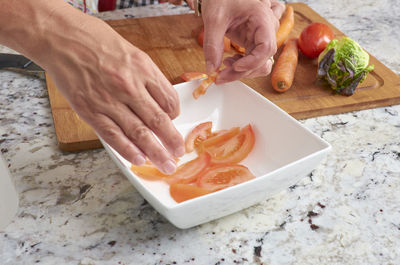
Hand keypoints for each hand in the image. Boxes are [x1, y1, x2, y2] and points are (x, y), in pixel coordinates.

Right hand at [43, 9, 183, 173]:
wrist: (61, 38)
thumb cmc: (95, 41)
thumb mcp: (132, 52)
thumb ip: (147, 78)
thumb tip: (158, 101)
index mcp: (144, 69)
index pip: (169, 100)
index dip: (175, 115)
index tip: (174, 122)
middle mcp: (130, 87)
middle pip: (158, 121)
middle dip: (172, 141)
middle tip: (179, 153)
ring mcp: (109, 101)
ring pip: (139, 133)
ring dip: (155, 152)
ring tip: (166, 165)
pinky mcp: (90, 111)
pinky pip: (113, 135)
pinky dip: (128, 150)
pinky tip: (139, 160)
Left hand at [201, 0, 284, 83]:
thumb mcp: (214, 18)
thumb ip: (212, 45)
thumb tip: (212, 69)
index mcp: (262, 18)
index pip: (266, 48)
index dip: (252, 62)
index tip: (235, 68)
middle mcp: (266, 29)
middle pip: (263, 60)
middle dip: (242, 72)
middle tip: (221, 76)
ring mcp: (261, 37)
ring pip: (260, 64)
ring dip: (243, 71)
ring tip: (224, 66)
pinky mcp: (253, 42)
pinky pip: (253, 60)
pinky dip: (242, 66)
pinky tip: (228, 61)